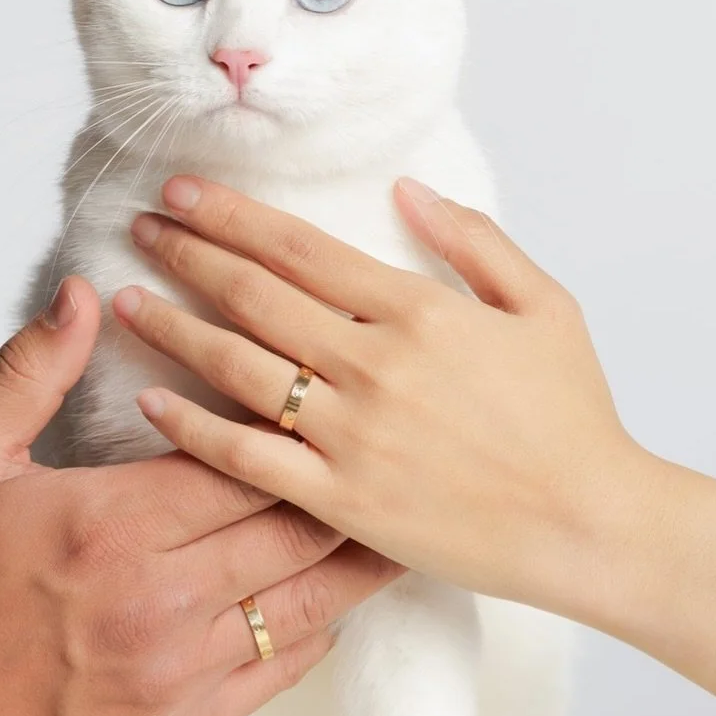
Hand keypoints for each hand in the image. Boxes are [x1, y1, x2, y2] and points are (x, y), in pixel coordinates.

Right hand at [0, 277, 399, 715]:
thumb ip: (27, 372)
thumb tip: (83, 292)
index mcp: (113, 522)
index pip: (241, 455)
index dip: (292, 420)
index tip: (329, 388)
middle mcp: (161, 597)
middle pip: (293, 523)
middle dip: (346, 481)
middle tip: (399, 442)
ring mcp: (181, 668)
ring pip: (308, 600)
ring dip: (357, 556)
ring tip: (404, 513)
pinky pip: (283, 668)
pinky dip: (318, 627)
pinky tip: (337, 595)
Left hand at [111, 175, 654, 627]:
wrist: (590, 525)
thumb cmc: (573, 416)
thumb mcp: (545, 305)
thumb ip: (474, 241)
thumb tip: (406, 190)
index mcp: (418, 311)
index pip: (298, 248)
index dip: (232, 215)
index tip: (184, 192)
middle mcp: (374, 365)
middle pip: (254, 295)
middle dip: (187, 254)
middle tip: (139, 227)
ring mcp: (352, 435)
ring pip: (238, 367)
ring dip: (174, 327)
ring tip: (126, 299)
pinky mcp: (341, 500)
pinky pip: (248, 459)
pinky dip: (194, 429)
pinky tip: (151, 402)